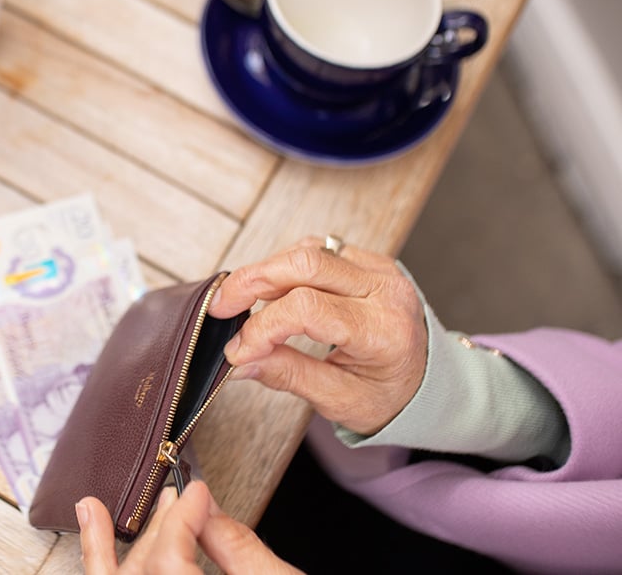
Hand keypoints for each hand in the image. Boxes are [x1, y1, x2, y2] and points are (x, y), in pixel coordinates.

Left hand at [76, 481, 299, 573]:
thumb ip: (238, 548)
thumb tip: (204, 508)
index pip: (169, 566)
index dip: (180, 521)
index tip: (196, 493)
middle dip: (156, 532)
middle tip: (175, 500)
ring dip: (109, 553)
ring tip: (94, 512)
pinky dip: (104, 569)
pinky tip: (95, 536)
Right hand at [209, 237, 426, 434]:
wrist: (428, 381)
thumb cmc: (388, 394)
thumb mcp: (339, 400)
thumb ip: (288, 375)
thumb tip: (238, 360)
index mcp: (383, 331)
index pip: (307, 309)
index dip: (261, 327)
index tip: (237, 351)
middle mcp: (385, 291)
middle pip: (305, 263)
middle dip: (252, 281)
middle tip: (220, 306)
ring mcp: (379, 270)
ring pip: (308, 249)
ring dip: (266, 271)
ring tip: (240, 301)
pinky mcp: (368, 260)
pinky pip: (318, 248)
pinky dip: (285, 265)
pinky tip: (269, 289)